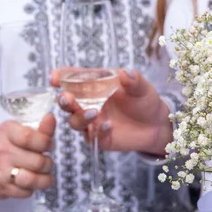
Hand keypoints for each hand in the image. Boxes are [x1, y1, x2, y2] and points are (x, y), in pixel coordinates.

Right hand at [0, 115, 55, 198]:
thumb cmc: (3, 145)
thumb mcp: (17, 131)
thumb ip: (39, 128)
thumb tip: (52, 118)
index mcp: (7, 132)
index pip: (29, 137)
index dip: (46, 143)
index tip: (49, 145)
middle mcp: (2, 152)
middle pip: (37, 162)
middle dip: (48, 163)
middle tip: (46, 162)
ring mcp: (1, 172)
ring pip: (32, 180)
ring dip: (45, 180)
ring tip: (45, 176)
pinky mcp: (2, 188)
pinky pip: (26, 192)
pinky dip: (33, 189)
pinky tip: (31, 183)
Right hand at [51, 69, 172, 155]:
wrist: (157, 124)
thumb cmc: (144, 100)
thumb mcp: (142, 87)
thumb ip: (133, 80)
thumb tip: (124, 72)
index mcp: (94, 85)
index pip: (72, 78)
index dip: (62, 77)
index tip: (55, 78)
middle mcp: (88, 103)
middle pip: (67, 102)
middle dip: (64, 100)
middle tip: (66, 98)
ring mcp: (92, 122)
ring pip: (75, 121)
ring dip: (80, 117)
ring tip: (94, 112)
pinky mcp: (100, 138)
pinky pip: (93, 137)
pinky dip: (99, 131)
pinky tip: (109, 126)